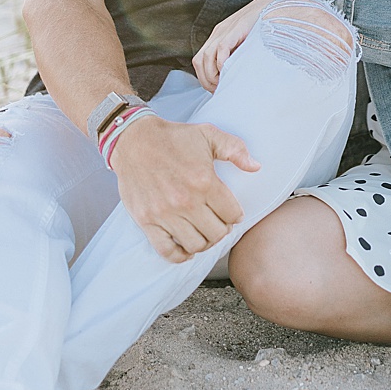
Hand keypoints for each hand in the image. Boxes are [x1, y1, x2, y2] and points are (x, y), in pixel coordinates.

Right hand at [109, 113, 259, 262]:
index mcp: (204, 181)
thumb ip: (235, 150)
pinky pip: (168, 251)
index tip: (230, 212)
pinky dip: (180, 255)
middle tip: (218, 222)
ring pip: (196, 245)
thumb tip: (256, 167)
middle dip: (222, 229)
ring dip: (204, 241)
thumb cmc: (174, 138)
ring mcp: (164, 213)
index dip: (236, 215)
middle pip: (217, 233)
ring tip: (203, 231)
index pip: (233, 215)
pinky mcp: (147, 221)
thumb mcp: (209, 134)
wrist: (134, 140)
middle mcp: (186, 201)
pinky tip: (186, 247)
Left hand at [192, 0, 313, 91]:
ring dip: (212, 75)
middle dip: (206, 80)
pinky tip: (229, 69)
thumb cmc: (264, 26)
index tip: (217, 89)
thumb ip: (238, 55)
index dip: (204, 78)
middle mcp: (218, 33)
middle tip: (219, 90)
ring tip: (224, 83)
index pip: (200, 61)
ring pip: (206, 57)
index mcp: (218, 37)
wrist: (275, 3)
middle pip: (199, 61)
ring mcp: (225, 30)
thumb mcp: (246, 42)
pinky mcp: (236, 28)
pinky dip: (221, 62)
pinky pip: (221, 48)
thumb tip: (234, 78)